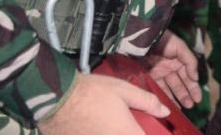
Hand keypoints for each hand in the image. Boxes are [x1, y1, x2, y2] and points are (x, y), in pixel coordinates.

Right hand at [38, 73, 167, 133]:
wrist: (55, 98)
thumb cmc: (92, 92)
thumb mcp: (124, 90)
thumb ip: (147, 102)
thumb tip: (165, 112)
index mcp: (127, 134)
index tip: (147, 130)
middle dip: (131, 133)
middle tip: (125, 125)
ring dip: (114, 134)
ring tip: (109, 124)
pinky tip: (94, 128)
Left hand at [145, 33, 201, 108]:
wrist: (142, 39)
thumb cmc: (162, 40)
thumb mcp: (180, 47)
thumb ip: (190, 61)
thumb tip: (196, 77)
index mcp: (178, 61)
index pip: (188, 77)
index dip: (193, 88)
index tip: (197, 99)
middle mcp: (169, 69)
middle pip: (179, 85)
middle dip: (185, 95)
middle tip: (190, 106)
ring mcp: (158, 74)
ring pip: (168, 90)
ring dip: (175, 99)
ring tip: (180, 109)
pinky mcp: (147, 78)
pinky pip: (157, 90)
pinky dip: (162, 98)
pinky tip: (167, 105)